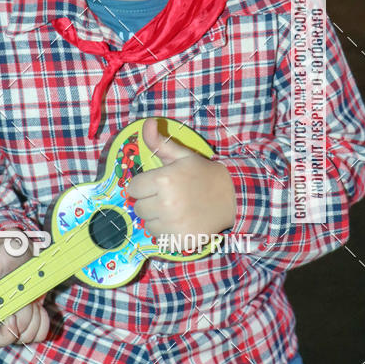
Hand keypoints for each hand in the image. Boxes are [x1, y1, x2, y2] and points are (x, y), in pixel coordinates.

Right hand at [0, 240, 49, 347]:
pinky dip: (43, 321)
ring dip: (35, 317)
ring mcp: (18, 321)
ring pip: (30, 336)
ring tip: (30, 298)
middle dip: (24, 318)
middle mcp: (1, 322)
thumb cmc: (2, 256)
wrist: (23, 250)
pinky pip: (41, 332)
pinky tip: (39, 306)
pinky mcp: (32, 318)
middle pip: (16, 338)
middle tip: (24, 299)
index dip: (5, 335)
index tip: (12, 318)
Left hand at [126, 118, 236, 246]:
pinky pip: (160, 239)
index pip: (132, 188)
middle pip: (138, 208)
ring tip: (173, 210)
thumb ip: (160, 142)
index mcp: (163, 180)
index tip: (154, 185)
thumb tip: (147, 122)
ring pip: (147, 225)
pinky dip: (166, 232)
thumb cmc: (203, 174)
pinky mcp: (181, 240)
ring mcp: (174, 224)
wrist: (232, 196)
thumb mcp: (182, 155)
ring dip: (156, 218)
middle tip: (166, 197)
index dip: (142, 186)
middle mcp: (166, 204)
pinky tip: (179, 222)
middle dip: (148, 202)